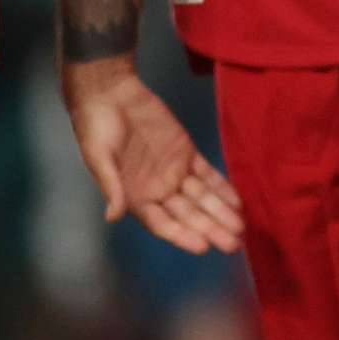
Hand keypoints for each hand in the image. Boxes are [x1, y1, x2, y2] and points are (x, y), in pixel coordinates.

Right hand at [61, 56, 242, 252]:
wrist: (109, 92)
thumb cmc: (97, 127)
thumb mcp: (98, 157)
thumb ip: (110, 186)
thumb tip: (113, 217)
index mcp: (134, 196)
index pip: (163, 224)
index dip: (183, 236)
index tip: (203, 247)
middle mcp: (157, 189)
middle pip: (188, 215)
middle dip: (211, 230)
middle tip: (234, 245)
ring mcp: (173, 172)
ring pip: (201, 198)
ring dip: (221, 213)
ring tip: (241, 229)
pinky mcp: (185, 152)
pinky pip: (207, 174)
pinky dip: (222, 187)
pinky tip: (237, 202)